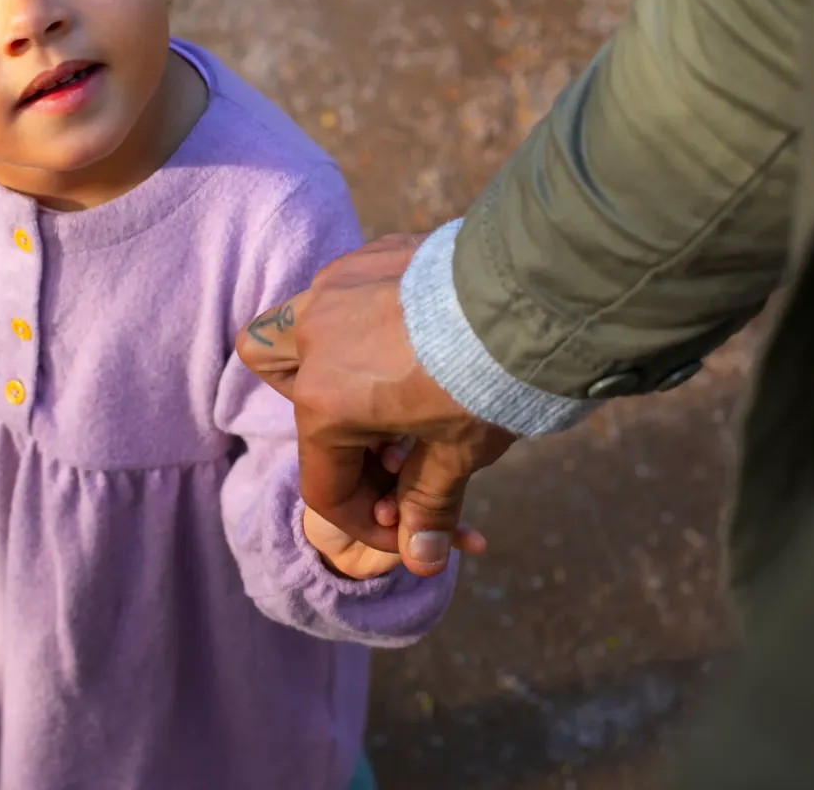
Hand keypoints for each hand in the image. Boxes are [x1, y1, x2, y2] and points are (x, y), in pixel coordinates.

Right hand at [237, 231, 516, 576]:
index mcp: (324, 402)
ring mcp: (337, 287)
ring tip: (388, 382)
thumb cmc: (486, 379)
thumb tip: (422, 560)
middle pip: (284, 388)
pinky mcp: (369, 253)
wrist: (529, 293)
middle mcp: (314, 339)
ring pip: (295, 323)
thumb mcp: (457, 454)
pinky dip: (366, 318)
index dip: (363, 519)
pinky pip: (346, 290)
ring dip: (329, 359)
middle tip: (383, 443)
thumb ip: (429, 505)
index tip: (403, 525)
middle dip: (324, 426)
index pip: (324, 483)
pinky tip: (419, 334)